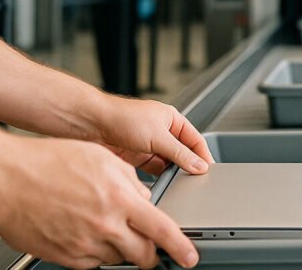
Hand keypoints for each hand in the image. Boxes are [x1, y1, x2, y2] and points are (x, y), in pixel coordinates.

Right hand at [0, 136, 198, 268]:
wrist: (6, 179)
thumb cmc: (49, 162)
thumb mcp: (103, 159)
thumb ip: (129, 182)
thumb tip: (144, 199)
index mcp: (120, 198)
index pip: (162, 229)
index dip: (180, 246)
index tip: (189, 255)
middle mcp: (104, 225)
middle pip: (142, 254)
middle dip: (151, 254)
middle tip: (150, 249)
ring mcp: (83, 244)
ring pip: (117, 259)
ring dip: (121, 249)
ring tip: (106, 227)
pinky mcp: (64, 257)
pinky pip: (91, 263)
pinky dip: (96, 253)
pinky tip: (86, 232)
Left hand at [93, 97, 213, 175]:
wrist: (92, 124)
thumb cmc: (123, 118)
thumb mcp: (158, 137)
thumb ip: (180, 154)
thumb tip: (199, 165)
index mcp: (172, 120)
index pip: (195, 140)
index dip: (203, 155)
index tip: (209, 171)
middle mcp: (162, 132)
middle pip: (182, 153)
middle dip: (188, 166)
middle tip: (195, 181)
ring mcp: (149, 145)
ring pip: (168, 163)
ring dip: (172, 173)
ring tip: (177, 183)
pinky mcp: (136, 157)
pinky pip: (153, 170)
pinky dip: (158, 177)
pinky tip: (161, 183)